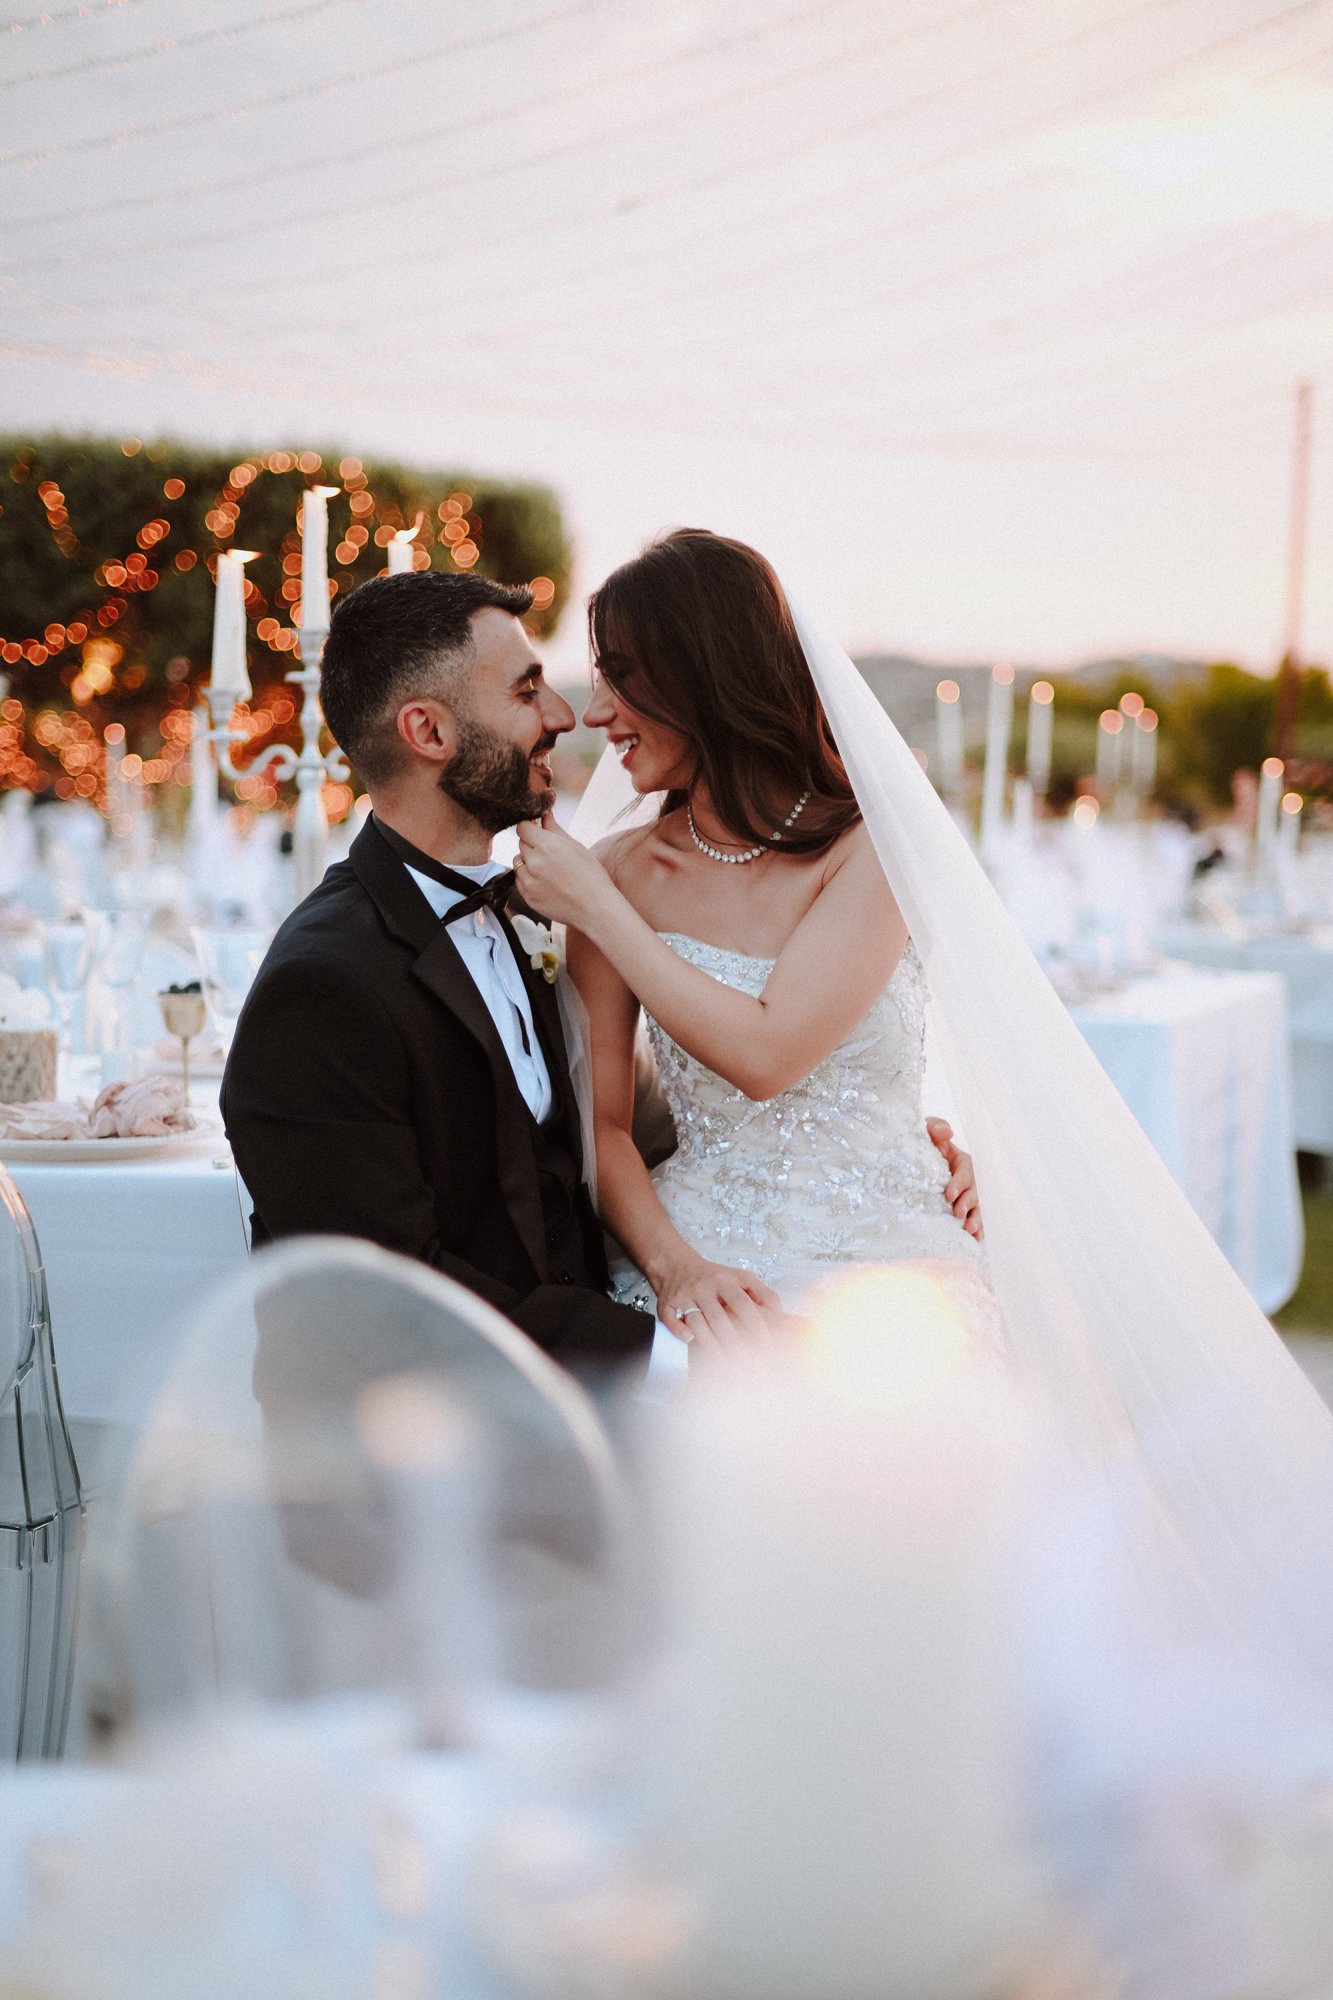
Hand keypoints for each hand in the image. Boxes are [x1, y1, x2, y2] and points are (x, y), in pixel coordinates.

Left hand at [514, 814, 615, 929]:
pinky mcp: (528, 897)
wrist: (595, 909)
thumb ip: (555, 829)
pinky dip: (528, 879)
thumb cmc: (591, 876)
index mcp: (547, 846)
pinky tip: (547, 883)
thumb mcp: (576, 847)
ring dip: (528, 863)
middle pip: (521, 844)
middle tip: (550, 855)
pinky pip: (519, 881)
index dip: (530, 828)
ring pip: (518, 863)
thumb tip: (544, 815)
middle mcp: (534, 863)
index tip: (537, 832)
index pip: (523, 828)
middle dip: (532, 845)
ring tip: (549, 871)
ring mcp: (529, 881)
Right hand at [654, 1252, 783, 1359]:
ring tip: (726, 1364)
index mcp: (725, 1281)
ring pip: (697, 1323)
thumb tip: (781, 1312)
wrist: (676, 1265)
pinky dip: (680, 1332)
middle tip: (748, 1363)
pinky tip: (691, 1341)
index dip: (754, 1324)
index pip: (742, 1303)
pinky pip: (671, 1320)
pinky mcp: (666, 1304)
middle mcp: (704, 1287)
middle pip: (719, 1317)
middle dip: (734, 1343)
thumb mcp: (741, 1277)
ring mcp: (684, 1295)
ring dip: (711, 1345)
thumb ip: (763, 1293)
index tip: (765, 1344)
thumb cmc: (715, 1277)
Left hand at [926, 1116, 983, 1239]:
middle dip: (967, 1203)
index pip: (966, 1171)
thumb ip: (935, 1127)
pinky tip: (974, 1240)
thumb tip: (947, 1132)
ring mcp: (967, 1195)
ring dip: (975, 1219)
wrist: (911, 1159)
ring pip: (977, 1207)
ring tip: (968, 1230)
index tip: (948, 1195)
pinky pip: (974, 1219)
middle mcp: (968, 1179)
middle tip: (957, 1213)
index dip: (959, 1183)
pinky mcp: (963, 1209)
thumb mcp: (926, 1130)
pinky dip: (976, 1230)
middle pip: (974, 1192)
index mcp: (961, 1161)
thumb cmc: (921, 1143)